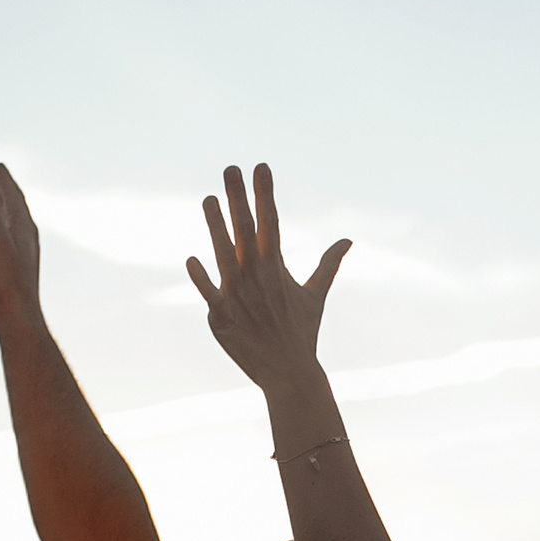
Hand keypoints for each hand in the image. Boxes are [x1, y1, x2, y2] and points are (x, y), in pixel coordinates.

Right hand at [0, 163, 42, 334]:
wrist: (16, 318)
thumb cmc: (4, 281)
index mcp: (23, 228)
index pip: (13, 196)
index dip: (4, 180)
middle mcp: (28, 238)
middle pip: (18, 207)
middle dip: (8, 190)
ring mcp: (26, 254)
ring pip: (18, 223)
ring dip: (8, 208)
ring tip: (1, 202)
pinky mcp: (20, 269)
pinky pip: (14, 239)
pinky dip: (7, 229)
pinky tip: (4, 240)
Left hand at [186, 164, 349, 393]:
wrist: (289, 373)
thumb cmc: (301, 332)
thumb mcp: (316, 295)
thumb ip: (329, 264)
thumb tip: (348, 241)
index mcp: (277, 267)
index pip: (270, 222)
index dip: (265, 193)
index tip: (261, 167)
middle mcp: (257, 277)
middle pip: (245, 230)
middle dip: (238, 197)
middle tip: (230, 169)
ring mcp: (238, 296)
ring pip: (223, 254)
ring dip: (215, 225)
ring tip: (208, 198)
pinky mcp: (221, 316)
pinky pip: (209, 292)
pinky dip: (201, 277)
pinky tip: (191, 259)